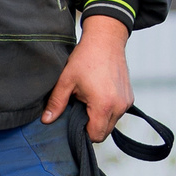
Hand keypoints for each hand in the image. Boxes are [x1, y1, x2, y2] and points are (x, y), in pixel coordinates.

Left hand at [40, 15, 130, 142]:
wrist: (106, 39)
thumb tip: (46, 120)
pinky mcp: (130, 97)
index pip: (95, 135)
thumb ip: (56, 103)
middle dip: (91, 126)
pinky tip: (99, 95)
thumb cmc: (85, 58)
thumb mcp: (66, 80)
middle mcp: (119, 106)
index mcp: (103, 105)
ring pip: (111, 123)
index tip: (75, 120)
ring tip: (90, 100)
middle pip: (104, 132)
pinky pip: (117, 113)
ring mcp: (126, 102)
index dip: (83, 132)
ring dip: (100, 118)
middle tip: (80, 108)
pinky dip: (108, 110)